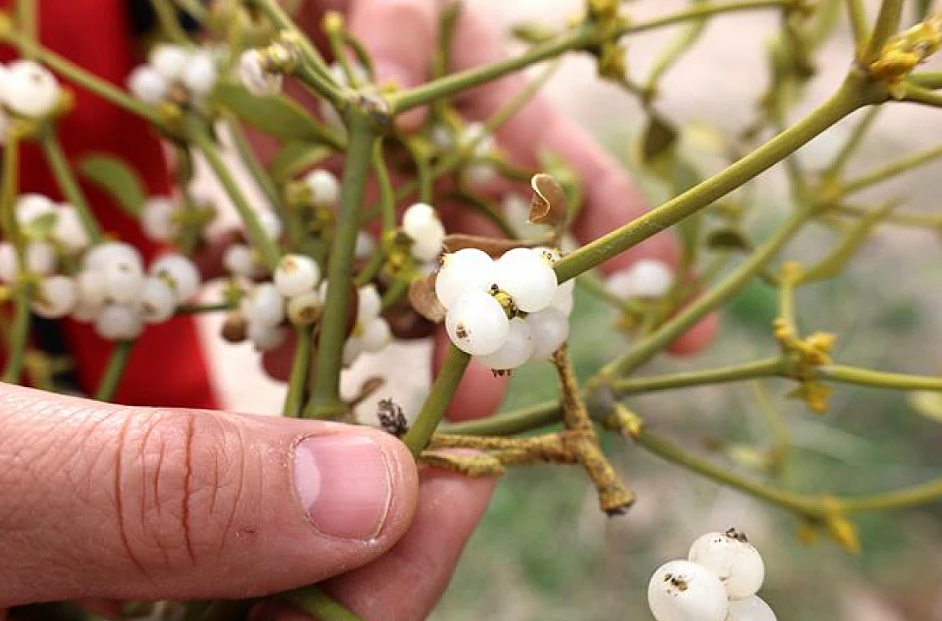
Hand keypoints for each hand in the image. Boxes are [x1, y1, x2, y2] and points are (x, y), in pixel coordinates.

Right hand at [0, 336, 494, 620]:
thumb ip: (148, 505)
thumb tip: (369, 495)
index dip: (397, 571)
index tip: (469, 449)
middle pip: (283, 607)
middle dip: (377, 504)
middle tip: (454, 385)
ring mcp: (76, 605)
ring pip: (239, 552)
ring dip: (317, 459)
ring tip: (390, 367)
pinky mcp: (56, 545)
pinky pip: (176, 513)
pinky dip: (237, 444)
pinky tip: (275, 380)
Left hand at [290, 0, 717, 422]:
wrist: (280, 21)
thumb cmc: (368, 6)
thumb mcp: (396, 1)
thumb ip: (400, 31)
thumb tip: (400, 102)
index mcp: (491, 125)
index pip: (569, 177)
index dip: (618, 227)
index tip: (660, 283)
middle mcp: (450, 183)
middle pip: (492, 267)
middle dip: (502, 331)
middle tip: (500, 387)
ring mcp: (387, 213)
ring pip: (413, 295)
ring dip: (418, 352)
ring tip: (418, 406)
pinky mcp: (318, 227)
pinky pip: (323, 284)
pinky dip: (311, 326)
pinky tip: (300, 361)